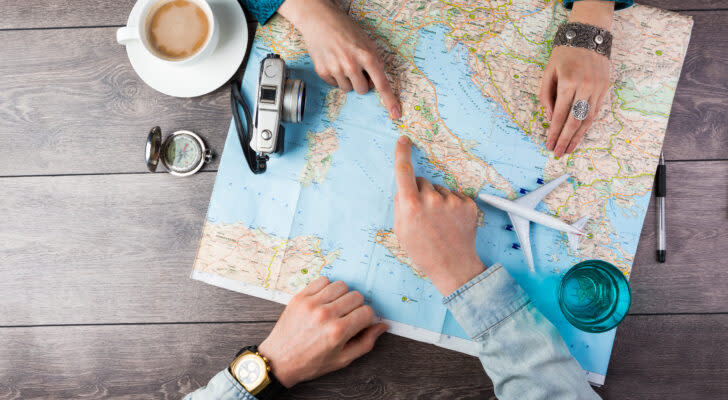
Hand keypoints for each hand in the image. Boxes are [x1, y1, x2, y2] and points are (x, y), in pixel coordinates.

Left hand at [258, 277, 387, 387]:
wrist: (279, 360)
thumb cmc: (311, 362)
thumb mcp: (342, 359)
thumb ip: (366, 342)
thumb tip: (383, 325)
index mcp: (338, 332)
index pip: (367, 312)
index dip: (367, 318)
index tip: (359, 324)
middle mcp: (325, 315)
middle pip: (356, 296)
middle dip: (356, 306)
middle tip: (347, 317)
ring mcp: (311, 303)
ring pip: (341, 285)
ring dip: (342, 295)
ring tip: (336, 307)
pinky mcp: (300, 297)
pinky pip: (323, 280)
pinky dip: (327, 288)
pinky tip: (324, 300)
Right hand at [278, 0, 400, 118]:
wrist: (320, 20)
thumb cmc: (345, 29)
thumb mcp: (366, 42)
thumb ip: (374, 61)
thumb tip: (375, 82)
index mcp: (367, 56)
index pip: (382, 83)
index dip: (390, 100)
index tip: (395, 113)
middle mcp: (352, 64)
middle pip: (362, 90)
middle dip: (362, 83)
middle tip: (356, 69)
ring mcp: (336, 69)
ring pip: (347, 89)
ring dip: (347, 80)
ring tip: (342, 63)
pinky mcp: (323, 71)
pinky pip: (334, 85)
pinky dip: (335, 77)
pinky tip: (332, 62)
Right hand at [392, 136, 485, 295]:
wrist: (453, 266)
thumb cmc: (423, 252)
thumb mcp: (401, 230)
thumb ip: (400, 205)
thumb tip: (404, 189)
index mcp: (411, 205)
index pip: (403, 171)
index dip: (401, 153)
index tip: (403, 140)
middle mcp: (431, 199)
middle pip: (423, 182)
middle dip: (421, 193)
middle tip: (424, 215)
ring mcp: (451, 201)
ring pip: (440, 190)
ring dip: (438, 201)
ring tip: (440, 222)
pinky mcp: (467, 204)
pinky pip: (456, 196)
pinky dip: (454, 206)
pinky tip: (452, 222)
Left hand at [538, 0, 613, 156]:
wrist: (588, 36)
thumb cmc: (564, 55)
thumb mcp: (548, 72)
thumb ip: (545, 96)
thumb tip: (549, 118)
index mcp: (567, 82)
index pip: (559, 115)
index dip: (554, 132)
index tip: (549, 145)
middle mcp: (585, 87)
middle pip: (574, 121)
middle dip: (565, 139)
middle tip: (558, 153)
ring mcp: (597, 88)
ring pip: (588, 119)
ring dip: (578, 137)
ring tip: (569, 149)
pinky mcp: (605, 89)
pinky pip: (596, 112)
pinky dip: (587, 126)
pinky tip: (580, 135)